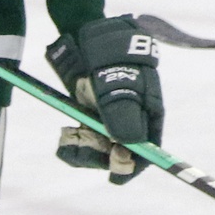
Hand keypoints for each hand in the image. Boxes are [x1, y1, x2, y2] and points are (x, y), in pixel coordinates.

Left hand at [46, 16, 164, 183]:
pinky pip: (87, 138)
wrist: (89, 35)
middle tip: (80, 149)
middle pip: (122, 152)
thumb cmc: (110, 60)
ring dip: (84, 149)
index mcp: (149, 113)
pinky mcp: (94, 114)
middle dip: (100, 156)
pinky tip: (66, 135)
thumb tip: (128, 152)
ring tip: (68, 138)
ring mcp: (113, 116)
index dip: (133, 166)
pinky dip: (76, 141)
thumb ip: (124, 119)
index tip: (115, 178)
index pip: (149, 150)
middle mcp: (133, 118)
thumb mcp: (118, 89)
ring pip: (102, 147)